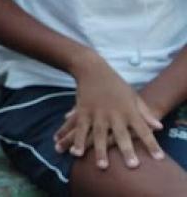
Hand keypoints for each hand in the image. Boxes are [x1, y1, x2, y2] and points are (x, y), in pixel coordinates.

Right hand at [55, 54, 164, 170]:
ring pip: (99, 135)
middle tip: (132, 165)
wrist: (92, 69)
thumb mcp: (133, 96)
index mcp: (129, 110)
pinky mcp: (82, 111)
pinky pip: (80, 129)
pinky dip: (78, 141)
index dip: (151, 143)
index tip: (158, 157)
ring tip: (101, 166)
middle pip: (122, 134)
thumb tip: (159, 127)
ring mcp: (97, 113)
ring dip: (100, 151)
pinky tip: (76, 153)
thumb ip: (145, 113)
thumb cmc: (116, 84)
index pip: (144, 129)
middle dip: (127, 150)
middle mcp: (114, 113)